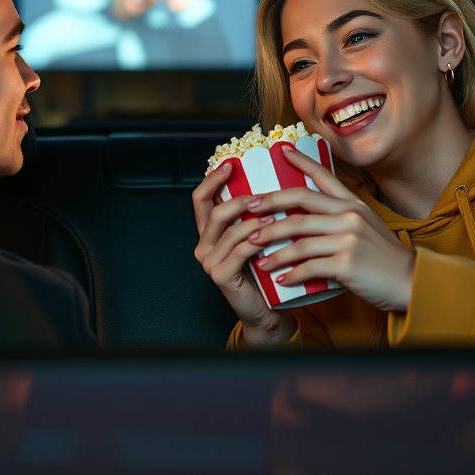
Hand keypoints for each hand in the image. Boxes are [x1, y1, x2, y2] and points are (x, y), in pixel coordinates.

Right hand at [192, 162, 293, 346]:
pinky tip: (272, 234)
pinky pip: (239, 251)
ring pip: (229, 231)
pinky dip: (256, 240)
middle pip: (214, 212)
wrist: (268, 310)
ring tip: (274, 214)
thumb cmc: (265, 269)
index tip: (230, 164)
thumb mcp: (256, 236)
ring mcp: (209, 261)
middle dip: (238, 200)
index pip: (201, 198)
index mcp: (208, 232)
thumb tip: (269, 178)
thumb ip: (253, 213)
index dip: (212, 179)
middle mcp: (203, 245)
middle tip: (261, 196)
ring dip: (253, 220)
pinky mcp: (221, 276)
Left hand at [246, 146, 415, 312]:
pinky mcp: (347, 263)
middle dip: (268, 207)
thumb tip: (308, 215)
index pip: (323, 176)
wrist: (411, 282)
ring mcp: (348, 238)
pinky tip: (280, 278)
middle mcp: (349, 215)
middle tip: (247, 212)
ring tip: (256, 256)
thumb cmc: (384, 257)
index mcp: (353, 204)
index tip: (281, 150)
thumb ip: (340, 217)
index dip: (301, 161)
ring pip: (298, 238)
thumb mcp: (366, 226)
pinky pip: (309, 266)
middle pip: (299, 203)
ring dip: (273, 248)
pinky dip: (291, 273)